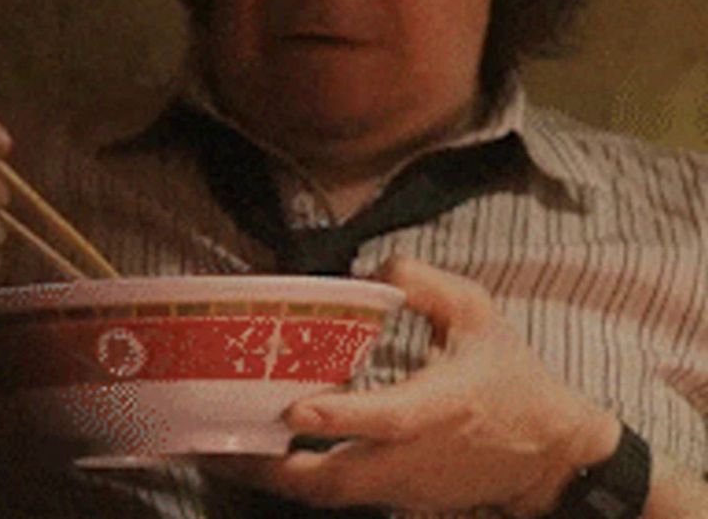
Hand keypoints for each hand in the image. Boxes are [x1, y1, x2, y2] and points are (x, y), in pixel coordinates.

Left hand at [209, 257, 620, 516]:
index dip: (340, 418)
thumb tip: (366, 275)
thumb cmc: (510, 374)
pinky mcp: (404, 501)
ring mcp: (409, 488)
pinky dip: (304, 482)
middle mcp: (418, 458)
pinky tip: (267, 459)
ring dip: (278, 479)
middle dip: (275, 470)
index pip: (387, 419)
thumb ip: (422, 282)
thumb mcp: (477, 311)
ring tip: (223, 453)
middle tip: (218, 445)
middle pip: (339, 481)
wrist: (552, 452)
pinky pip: (346, 496)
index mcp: (441, 407)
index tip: (292, 410)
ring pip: (334, 496)